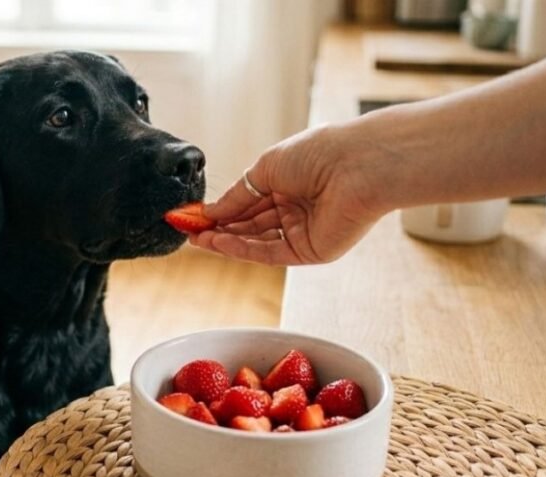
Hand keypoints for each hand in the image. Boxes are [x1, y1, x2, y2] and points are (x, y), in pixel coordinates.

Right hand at [190, 125, 390, 264]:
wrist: (356, 166)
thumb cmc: (319, 154)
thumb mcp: (265, 168)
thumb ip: (237, 194)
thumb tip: (212, 211)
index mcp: (288, 182)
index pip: (247, 201)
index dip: (220, 210)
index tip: (193, 216)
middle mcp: (295, 207)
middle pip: (249, 224)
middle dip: (218, 229)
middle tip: (189, 232)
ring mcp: (303, 231)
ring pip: (256, 241)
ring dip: (225, 241)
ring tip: (197, 240)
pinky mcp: (310, 251)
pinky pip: (269, 252)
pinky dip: (242, 249)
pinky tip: (219, 244)